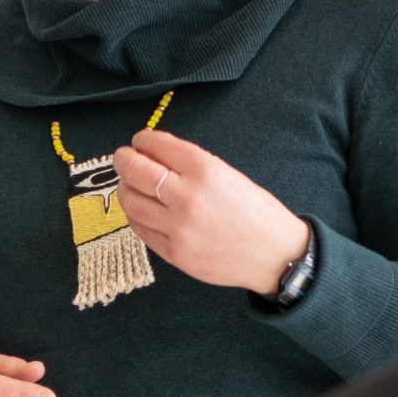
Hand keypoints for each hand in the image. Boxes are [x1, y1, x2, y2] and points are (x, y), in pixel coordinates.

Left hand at [112, 129, 310, 295]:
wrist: (275, 255)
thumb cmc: (256, 211)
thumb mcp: (228, 174)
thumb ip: (190, 165)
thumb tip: (152, 153)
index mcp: (206, 171)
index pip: (158, 146)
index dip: (143, 140)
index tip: (139, 141)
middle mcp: (188, 198)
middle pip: (135, 172)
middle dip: (123, 160)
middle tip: (123, 157)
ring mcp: (178, 228)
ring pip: (131, 202)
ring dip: (125, 188)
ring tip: (129, 184)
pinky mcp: (174, 253)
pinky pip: (140, 229)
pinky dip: (135, 214)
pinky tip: (140, 208)